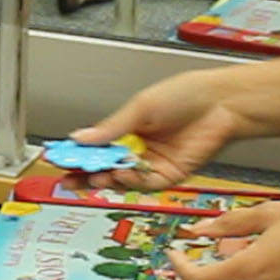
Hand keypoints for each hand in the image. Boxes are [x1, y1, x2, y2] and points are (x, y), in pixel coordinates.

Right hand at [67, 70, 242, 190]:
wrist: (221, 105)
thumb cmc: (185, 95)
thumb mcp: (141, 107)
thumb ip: (111, 127)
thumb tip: (81, 137)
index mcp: (127, 127)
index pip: (96, 145)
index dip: (77, 153)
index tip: (58, 158)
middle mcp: (138, 147)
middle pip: (105, 165)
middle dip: (86, 172)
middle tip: (68, 177)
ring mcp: (152, 163)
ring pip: (122, 178)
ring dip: (106, 178)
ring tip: (95, 175)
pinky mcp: (169, 175)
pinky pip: (144, 183)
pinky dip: (131, 181)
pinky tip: (121, 174)